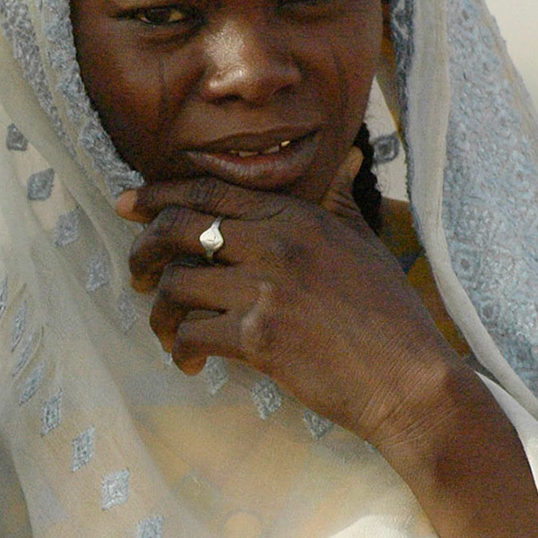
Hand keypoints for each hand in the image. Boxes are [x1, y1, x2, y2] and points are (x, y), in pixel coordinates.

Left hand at [116, 150, 460, 454]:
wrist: (410, 379)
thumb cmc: (392, 317)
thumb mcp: (367, 244)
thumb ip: (340, 202)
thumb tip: (349, 157)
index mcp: (296, 217)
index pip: (210, 191)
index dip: (159, 195)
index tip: (127, 203)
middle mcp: (275, 244)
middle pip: (179, 228)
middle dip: (143, 249)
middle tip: (137, 272)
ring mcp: (264, 290)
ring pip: (176, 284)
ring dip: (159, 311)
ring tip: (167, 330)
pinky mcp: (257, 337)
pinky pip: (192, 333)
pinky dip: (181, 351)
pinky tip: (190, 363)